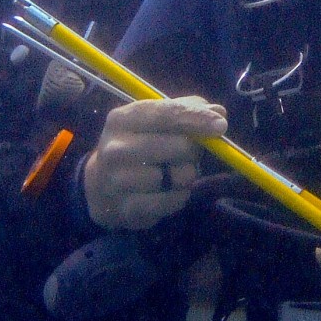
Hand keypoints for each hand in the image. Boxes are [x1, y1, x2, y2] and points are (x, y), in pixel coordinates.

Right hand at [82, 96, 226, 230]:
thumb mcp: (153, 121)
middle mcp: (115, 149)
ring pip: (179, 177)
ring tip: (173, 173)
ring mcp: (118, 181)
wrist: (98, 186)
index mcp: (122, 119)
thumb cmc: (135, 146)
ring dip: (187, 175)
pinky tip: (167, 191)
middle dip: (194, 150)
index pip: (165, 114)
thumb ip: (186, 111)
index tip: (221, 125)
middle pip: (178, 146)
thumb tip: (218, 112)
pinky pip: (173, 201)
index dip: (196, 118)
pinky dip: (179, 196)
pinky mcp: (127, 209)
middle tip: (187, 154)